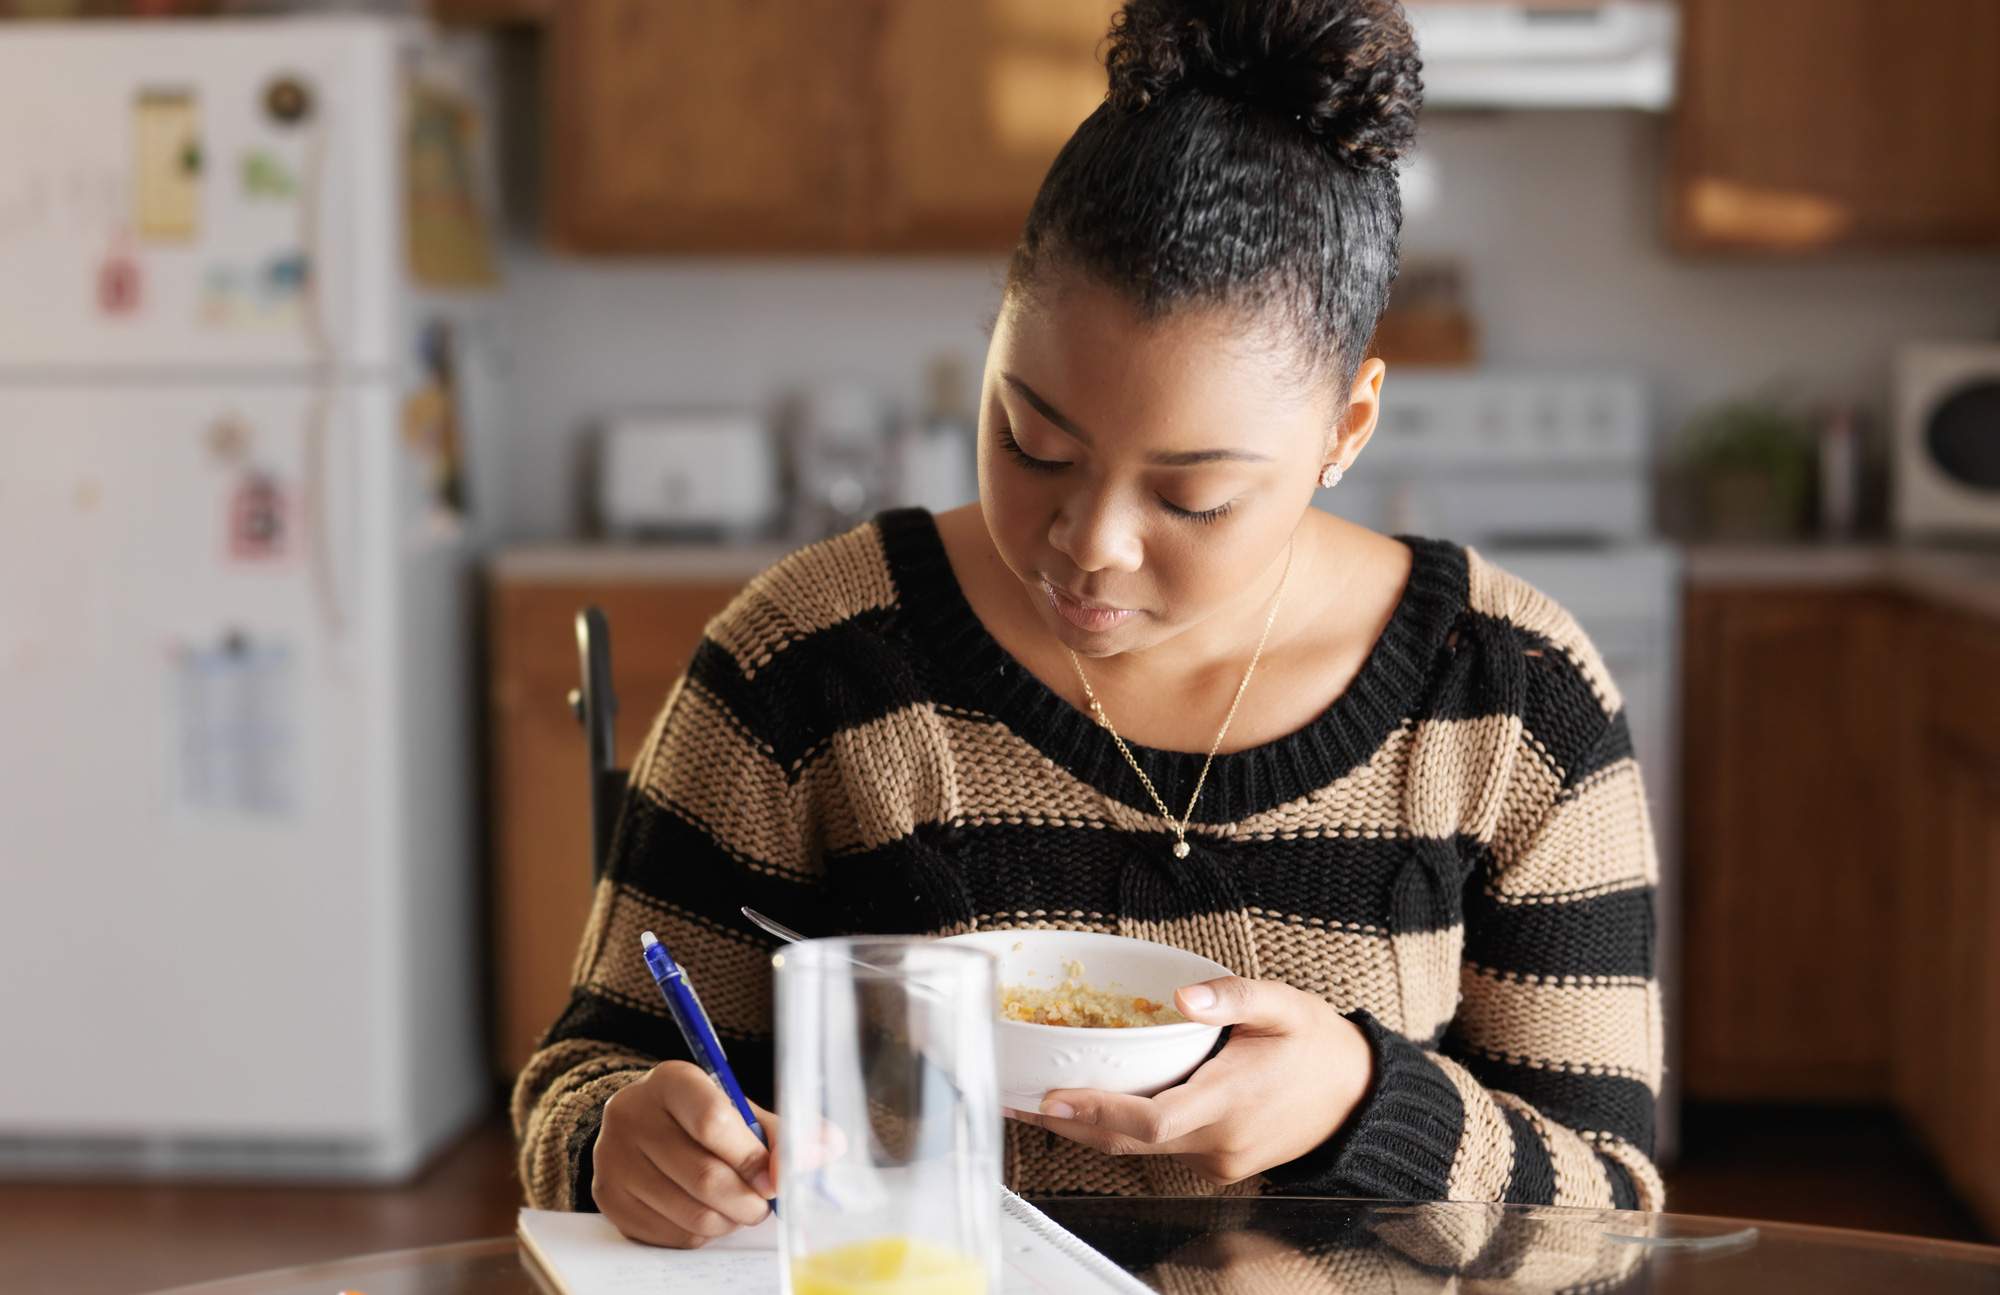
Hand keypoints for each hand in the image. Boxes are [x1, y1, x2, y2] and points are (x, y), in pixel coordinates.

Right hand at [592, 1060, 776, 1247]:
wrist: (642, 1125)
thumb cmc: (702, 1117)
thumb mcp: (740, 1110)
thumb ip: (783, 1132)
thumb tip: (819, 1155)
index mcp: (671, 1080)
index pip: (713, 1121)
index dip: (752, 1159)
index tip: (774, 1180)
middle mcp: (632, 1114)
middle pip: (704, 1176)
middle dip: (748, 1201)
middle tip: (763, 1204)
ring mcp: (613, 1158)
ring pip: (691, 1213)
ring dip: (729, 1221)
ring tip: (737, 1208)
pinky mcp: (608, 1197)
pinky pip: (672, 1234)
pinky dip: (702, 1232)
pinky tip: (707, 1213)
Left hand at [1008, 976, 1373, 1184]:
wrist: (1358, 1098)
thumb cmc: (1317, 1045)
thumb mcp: (1283, 1004)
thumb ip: (1233, 996)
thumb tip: (1183, 996)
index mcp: (1232, 1098)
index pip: (1153, 1119)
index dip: (1098, 1112)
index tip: (1051, 1097)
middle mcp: (1219, 1139)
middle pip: (1128, 1141)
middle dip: (1069, 1122)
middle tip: (1014, 1096)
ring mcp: (1218, 1160)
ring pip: (1139, 1150)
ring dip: (1088, 1128)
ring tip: (1034, 1100)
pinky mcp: (1217, 1165)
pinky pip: (1159, 1149)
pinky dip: (1123, 1129)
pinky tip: (1091, 1106)